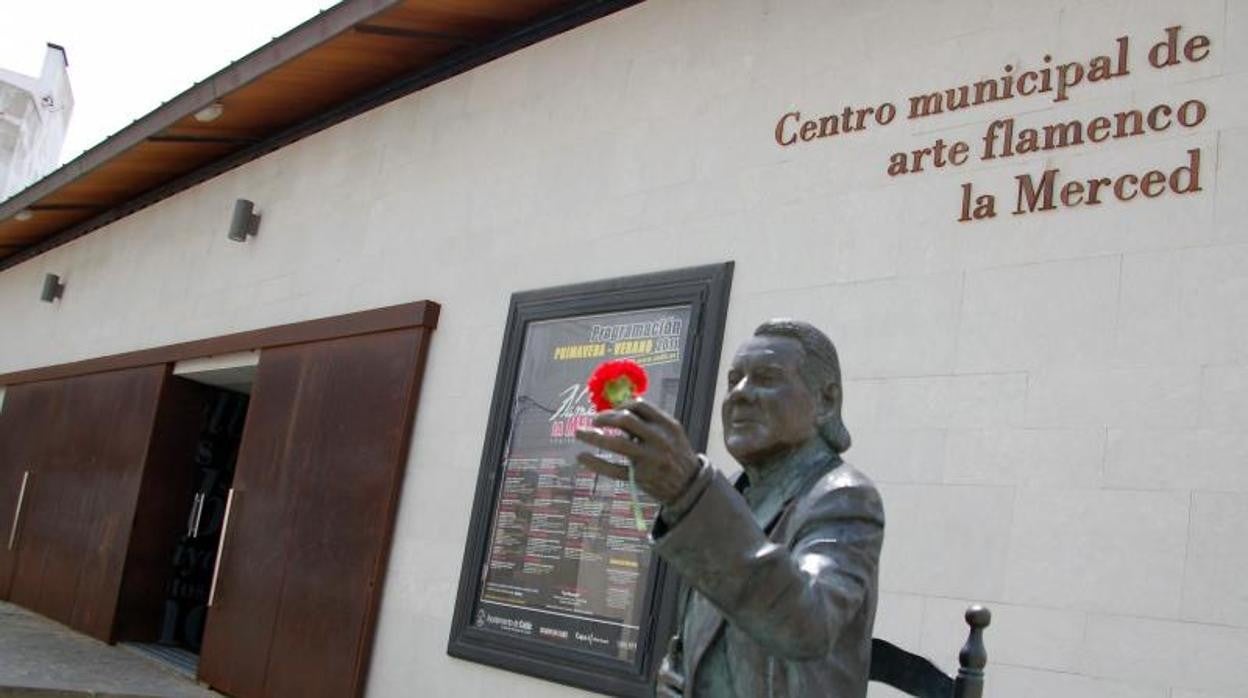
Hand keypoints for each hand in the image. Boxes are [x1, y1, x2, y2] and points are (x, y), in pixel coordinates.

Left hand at [575, 399, 699, 505]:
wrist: (689, 486)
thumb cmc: (675, 455)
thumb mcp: (672, 433)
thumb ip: (650, 421)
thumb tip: (619, 408)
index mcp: (667, 425)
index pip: (640, 406)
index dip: (621, 405)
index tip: (612, 411)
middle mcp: (659, 440)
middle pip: (626, 419)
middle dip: (605, 417)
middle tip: (594, 419)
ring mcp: (649, 459)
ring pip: (616, 443)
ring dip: (593, 436)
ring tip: (580, 432)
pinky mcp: (639, 477)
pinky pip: (613, 468)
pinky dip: (594, 462)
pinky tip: (582, 456)